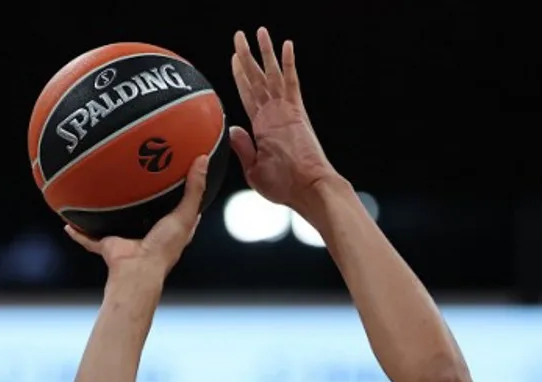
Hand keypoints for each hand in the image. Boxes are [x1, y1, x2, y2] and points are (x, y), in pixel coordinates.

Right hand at [64, 156, 208, 283]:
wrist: (137, 271)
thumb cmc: (163, 248)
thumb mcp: (184, 214)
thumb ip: (195, 188)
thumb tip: (202, 159)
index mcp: (170, 230)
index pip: (180, 210)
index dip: (182, 193)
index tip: (179, 174)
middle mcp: (148, 234)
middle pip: (145, 213)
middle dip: (141, 198)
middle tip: (136, 174)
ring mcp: (126, 239)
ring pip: (115, 223)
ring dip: (108, 212)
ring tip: (100, 190)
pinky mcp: (108, 245)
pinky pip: (88, 238)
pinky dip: (78, 231)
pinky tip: (68, 221)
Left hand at [230, 28, 337, 210]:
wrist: (308, 190)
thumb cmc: (285, 187)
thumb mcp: (254, 170)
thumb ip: (243, 148)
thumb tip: (233, 129)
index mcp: (263, 127)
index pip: (248, 95)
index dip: (240, 77)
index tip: (234, 60)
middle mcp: (274, 114)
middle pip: (257, 79)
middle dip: (247, 57)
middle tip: (239, 37)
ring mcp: (285, 111)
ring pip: (271, 75)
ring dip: (264, 53)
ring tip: (258, 31)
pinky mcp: (297, 112)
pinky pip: (291, 82)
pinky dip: (288, 63)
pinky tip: (286, 45)